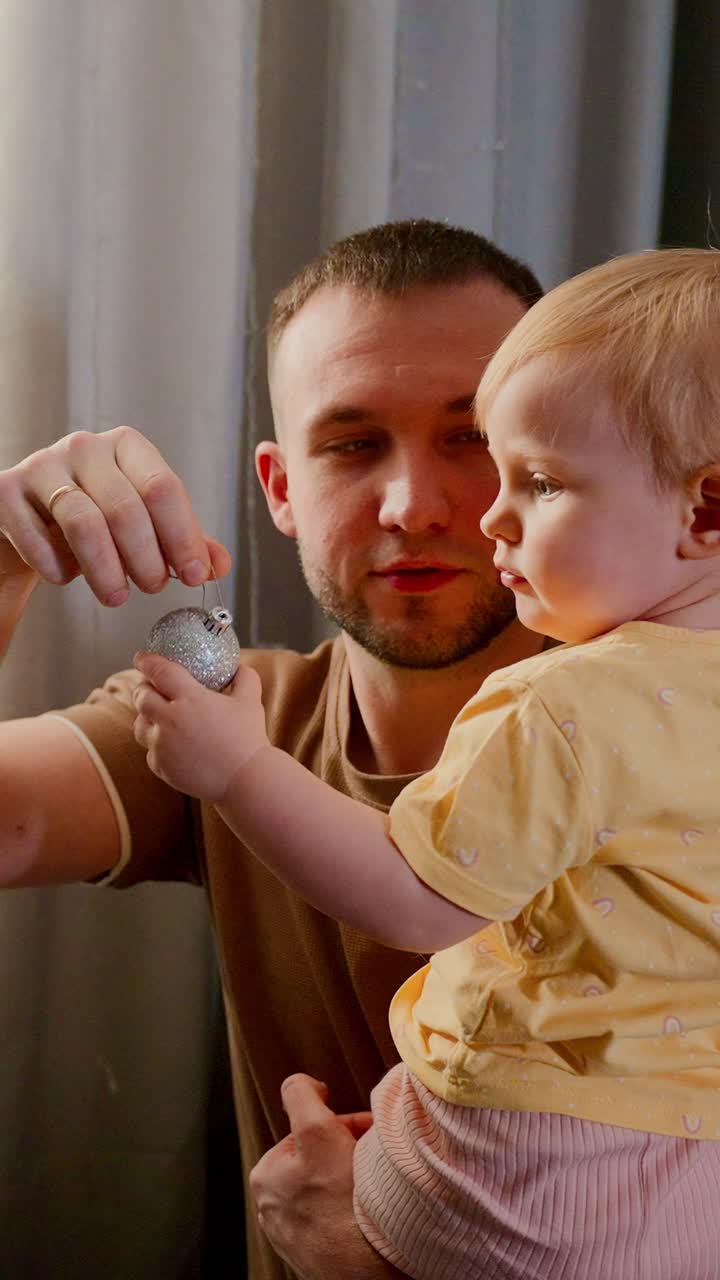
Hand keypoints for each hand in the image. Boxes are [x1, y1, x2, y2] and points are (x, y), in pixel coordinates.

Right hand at [0, 426, 230, 605]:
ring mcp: (42, 466)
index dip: (183, 537)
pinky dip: (58, 569)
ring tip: (117, 596)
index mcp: (127, 447)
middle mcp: (85, 448)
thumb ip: (184, 542)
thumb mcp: (145, 525)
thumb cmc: (95, 518)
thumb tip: (220, 564)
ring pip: (84, 524)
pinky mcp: (7, 493)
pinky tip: (67, 578)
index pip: (163, 488)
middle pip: (126, 508)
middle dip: (146, 559)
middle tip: (153, 589)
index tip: (195, 575)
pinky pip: (38, 540)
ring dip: (106, 570)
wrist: (27, 518)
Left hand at [132, 653, 269, 802]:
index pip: (159, 672)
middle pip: (142, 697)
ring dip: (146, 717)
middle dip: (143, 688)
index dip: (147, 661)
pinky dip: (157, 745)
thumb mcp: (251, 701)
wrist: (245, 780)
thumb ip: (244, 678)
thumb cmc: (248, 738)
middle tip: (152, 687)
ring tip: (159, 717)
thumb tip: (238, 666)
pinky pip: (151, 751)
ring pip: (140, 725)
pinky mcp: (161, 767)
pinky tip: (172, 744)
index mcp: (190, 698)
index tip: (142, 657)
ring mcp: (162, 746)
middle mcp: (170, 721)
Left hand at [249, 1074, 405, 1279]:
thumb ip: (301, 1095)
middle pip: (321, 1157)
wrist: (369, 1271)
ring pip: (332, 1185)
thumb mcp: (318, 1131)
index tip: (366, 1131)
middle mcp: (273, 1207)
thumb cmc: (341, 1205)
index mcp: (265, 1176)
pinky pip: (340, 1216)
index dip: (343, 1124)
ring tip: (374, 1183)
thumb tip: (302, 1083)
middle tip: (375, 1155)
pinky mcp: (319, 1253)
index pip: (310, 1130)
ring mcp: (296, 1233)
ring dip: (354, 1177)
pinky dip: (354, 1207)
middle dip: (350, 1150)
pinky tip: (368, 1208)